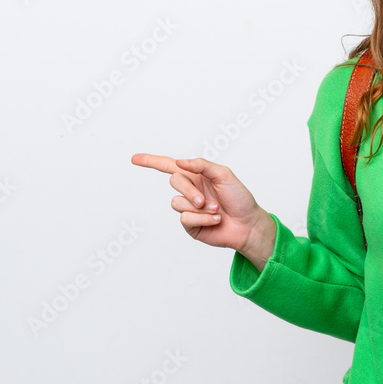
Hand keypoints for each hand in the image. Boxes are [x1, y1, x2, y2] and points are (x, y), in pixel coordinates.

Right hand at [130, 154, 276, 268]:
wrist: (248, 224)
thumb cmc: (240, 198)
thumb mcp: (224, 175)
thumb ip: (202, 165)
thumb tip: (180, 162)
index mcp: (197, 175)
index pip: (170, 166)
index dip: (151, 162)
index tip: (134, 159)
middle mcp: (191, 190)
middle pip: (174, 181)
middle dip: (188, 190)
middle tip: (204, 200)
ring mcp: (189, 208)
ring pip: (176, 202)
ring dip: (198, 207)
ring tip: (216, 211)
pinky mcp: (190, 225)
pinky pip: (185, 218)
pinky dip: (202, 219)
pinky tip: (215, 220)